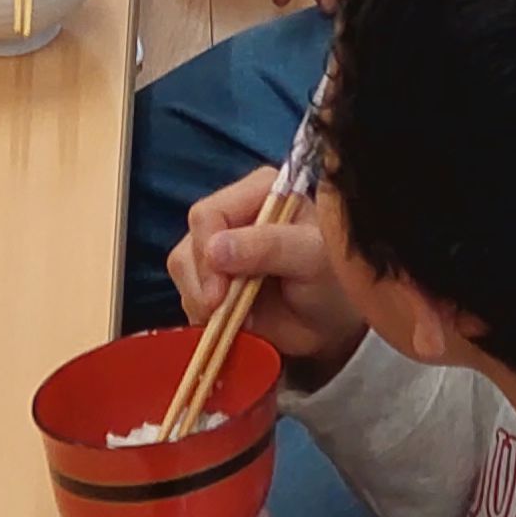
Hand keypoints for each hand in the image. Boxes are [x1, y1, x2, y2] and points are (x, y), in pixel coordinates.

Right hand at [167, 169, 364, 389]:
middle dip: (201, 285)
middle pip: (190, 243)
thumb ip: (269, 247)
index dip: (206, 255)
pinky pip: (188, 296)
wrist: (333, 323)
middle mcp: (235, 214)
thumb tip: (215, 249)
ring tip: (232, 319)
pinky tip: (227, 324)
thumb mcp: (311, 258)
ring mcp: (220, 249)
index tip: (219, 296)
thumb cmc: (332, 279)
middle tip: (222, 314)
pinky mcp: (213, 281)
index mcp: (260, 192)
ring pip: (183, 270)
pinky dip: (201, 317)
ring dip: (199, 303)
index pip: (209, 214)